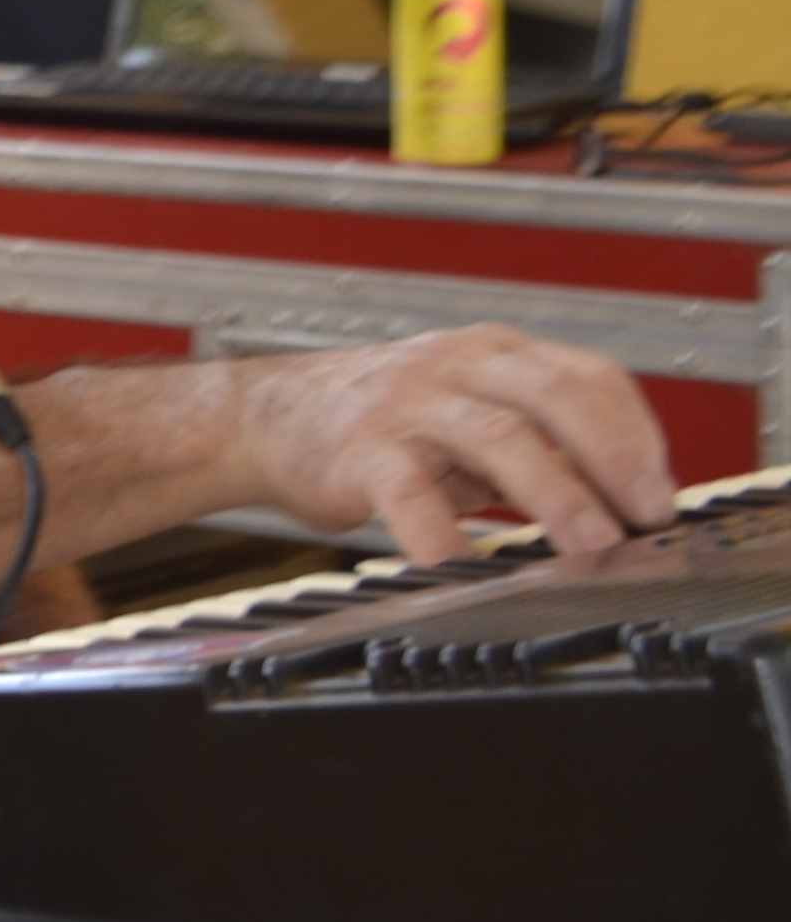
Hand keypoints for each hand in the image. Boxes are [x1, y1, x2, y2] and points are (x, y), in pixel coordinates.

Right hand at [238, 323, 675, 563]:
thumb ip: (532, 440)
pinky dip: (444, 534)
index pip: (589, 376)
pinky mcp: (361, 450)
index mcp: (491, 354)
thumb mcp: (464, 412)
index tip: (661, 491)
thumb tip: (615, 499)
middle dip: (613, 457)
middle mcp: (454, 367)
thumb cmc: (372, 421)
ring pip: (498, 437)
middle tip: (645, 514)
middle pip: (554, 396)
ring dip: (556, 493)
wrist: (260, 418)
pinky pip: (411, 493)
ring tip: (589, 543)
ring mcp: (407, 405)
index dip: (636, 433)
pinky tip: (467, 568)